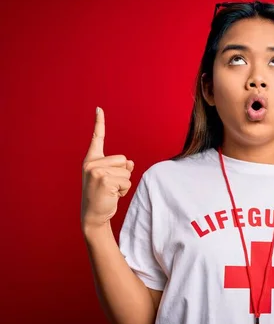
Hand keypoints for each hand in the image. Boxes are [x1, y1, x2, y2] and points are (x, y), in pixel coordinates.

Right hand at [81, 107, 134, 230]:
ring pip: (127, 171)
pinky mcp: (104, 180)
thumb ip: (120, 168)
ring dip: (124, 184)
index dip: (99, 123)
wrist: (94, 215)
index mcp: (92, 160)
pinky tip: (112, 195)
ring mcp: (97, 171)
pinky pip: (126, 181)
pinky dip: (124, 190)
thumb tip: (131, 163)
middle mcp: (92, 163)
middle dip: (123, 174)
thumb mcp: (111, 179)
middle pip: (124, 160)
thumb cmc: (103, 196)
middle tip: (110, 186)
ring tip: (111, 191)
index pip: (97, 138)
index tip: (99, 108)